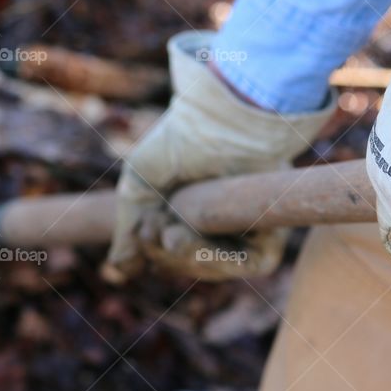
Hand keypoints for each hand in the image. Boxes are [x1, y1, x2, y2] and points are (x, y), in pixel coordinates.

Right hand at [106, 31, 334, 280]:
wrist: (217, 120)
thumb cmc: (178, 143)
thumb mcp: (140, 187)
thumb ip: (129, 229)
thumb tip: (121, 269)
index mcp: (192, 215)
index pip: (173, 255)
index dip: (156, 252)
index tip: (144, 230)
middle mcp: (221, 224)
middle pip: (191, 265)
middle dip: (167, 256)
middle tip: (153, 230)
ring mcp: (246, 230)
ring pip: (216, 269)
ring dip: (186, 260)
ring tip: (170, 235)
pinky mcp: (270, 232)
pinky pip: (249, 265)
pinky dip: (219, 262)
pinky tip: (192, 243)